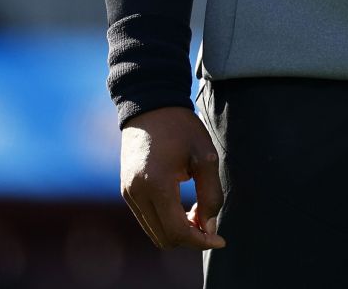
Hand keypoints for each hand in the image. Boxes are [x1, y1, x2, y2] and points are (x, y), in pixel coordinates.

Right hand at [118, 107, 224, 250]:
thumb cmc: (182, 128)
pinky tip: (183, 208)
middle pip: (165, 238)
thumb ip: (211, 194)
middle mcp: (137, 194)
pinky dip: (166, 222)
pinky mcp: (126, 192)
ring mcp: (128, 194)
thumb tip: (209, 227)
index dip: (201, 241)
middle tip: (210, 222)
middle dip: (190, 237)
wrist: (150, 106)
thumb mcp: (205, 156)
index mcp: (156, 185)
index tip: (220, 239)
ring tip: (199, 212)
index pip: (177, 231)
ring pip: (155, 232)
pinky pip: (147, 220)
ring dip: (178, 231)